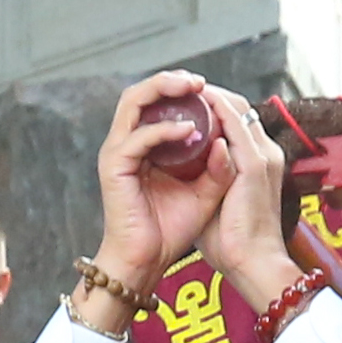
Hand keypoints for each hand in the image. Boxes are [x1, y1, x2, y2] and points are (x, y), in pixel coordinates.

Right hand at [95, 71, 230, 287]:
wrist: (148, 261)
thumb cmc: (171, 230)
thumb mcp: (206, 193)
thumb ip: (218, 166)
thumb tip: (227, 138)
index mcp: (146, 145)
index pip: (160, 103)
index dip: (185, 91)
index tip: (213, 89)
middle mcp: (128, 142)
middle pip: (143, 93)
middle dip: (172, 80)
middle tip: (200, 81)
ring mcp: (118, 151)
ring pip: (133, 101)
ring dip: (164, 90)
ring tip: (194, 90)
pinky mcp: (114, 166)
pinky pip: (138, 137)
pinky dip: (164, 129)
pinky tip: (191, 131)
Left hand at [196, 91, 302, 304]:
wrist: (254, 265)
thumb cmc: (233, 243)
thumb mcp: (215, 203)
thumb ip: (205, 179)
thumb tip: (181, 168)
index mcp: (260, 163)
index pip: (238, 121)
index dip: (212, 108)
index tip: (183, 107)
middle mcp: (267, 153)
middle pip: (240, 107)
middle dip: (208, 95)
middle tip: (178, 93)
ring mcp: (264, 157)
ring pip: (238, 107)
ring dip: (209, 95)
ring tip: (181, 90)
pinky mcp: (254, 165)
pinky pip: (233, 124)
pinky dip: (212, 109)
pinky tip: (191, 104)